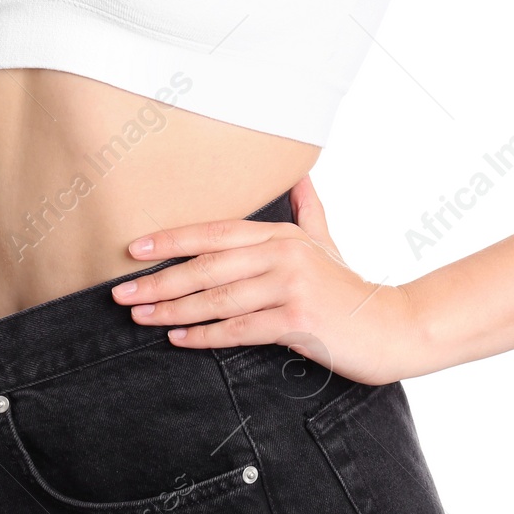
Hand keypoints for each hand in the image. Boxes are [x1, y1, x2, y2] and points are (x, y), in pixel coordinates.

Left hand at [109, 174, 419, 384]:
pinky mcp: (299, 320)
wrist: (393, 327)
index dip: (171, 240)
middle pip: (207, 266)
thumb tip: (301, 175)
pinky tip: (179, 338)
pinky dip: (206, 334)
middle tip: (120, 293)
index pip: (215, 233)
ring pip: (218, 298)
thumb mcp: (326, 242)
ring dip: (173, 309)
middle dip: (159, 280)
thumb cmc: (350, 288)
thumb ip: (307, 210)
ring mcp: (292, 287)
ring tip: (140, 316)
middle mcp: (284, 255)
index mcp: (282, 235)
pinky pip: (240, 329)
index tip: (132, 249)